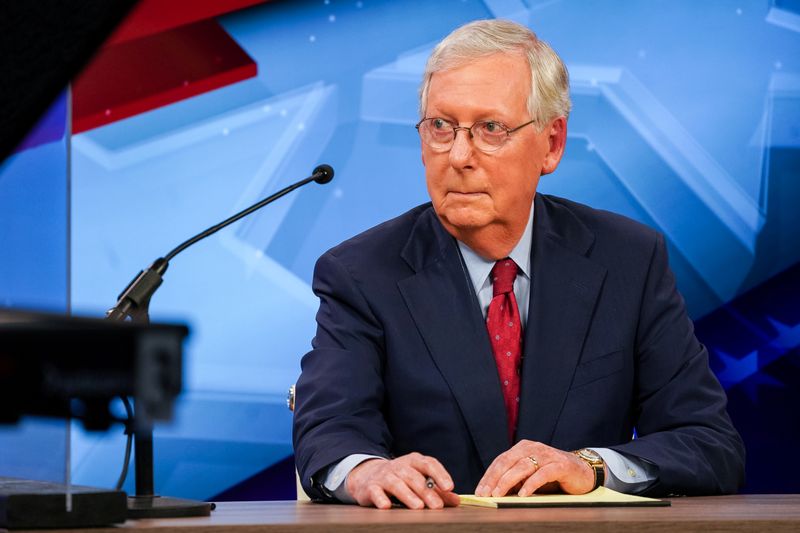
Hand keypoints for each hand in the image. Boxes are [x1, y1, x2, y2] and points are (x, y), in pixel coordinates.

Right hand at [345, 452, 459, 508]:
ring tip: (418, 507)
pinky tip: (386, 506)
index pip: (429, 464)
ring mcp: (384, 475)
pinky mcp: (371, 487)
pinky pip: (375, 491)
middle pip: (414, 477)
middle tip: (438, 506)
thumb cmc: (400, 478)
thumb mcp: (418, 480)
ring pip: (396, 483)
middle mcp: (399, 466)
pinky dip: (380, 498)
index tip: (449, 487)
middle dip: (426, 492)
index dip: (440, 474)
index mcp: (413, 461)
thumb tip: (456, 500)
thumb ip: (437, 490)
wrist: (368, 475)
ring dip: (408, 495)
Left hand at [475, 440, 595, 496]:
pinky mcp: (560, 465)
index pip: (501, 460)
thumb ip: (515, 479)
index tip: (480, 490)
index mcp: (523, 448)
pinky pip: (542, 474)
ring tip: (499, 494)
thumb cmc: (552, 475)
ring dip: (508, 481)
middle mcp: (533, 448)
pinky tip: (523, 494)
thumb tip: (494, 492)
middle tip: (486, 494)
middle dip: (494, 479)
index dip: (489, 475)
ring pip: (522, 467)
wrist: (582, 471)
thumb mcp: (530, 475)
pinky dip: (531, 484)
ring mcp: (547, 455)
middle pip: (508, 462)